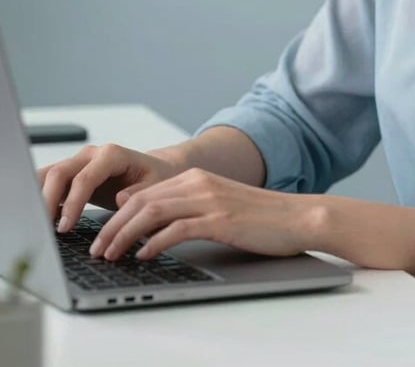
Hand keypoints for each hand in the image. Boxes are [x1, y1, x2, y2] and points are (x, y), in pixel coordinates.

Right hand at [38, 143, 182, 231]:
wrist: (156, 168)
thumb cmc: (156, 177)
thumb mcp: (155, 186)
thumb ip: (139, 193)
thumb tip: (120, 200)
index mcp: (112, 155)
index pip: (84, 178)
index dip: (73, 203)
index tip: (66, 227)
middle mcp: (92, 154)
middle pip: (59, 172)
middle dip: (47, 201)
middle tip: (44, 229)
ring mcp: (80, 161)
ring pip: (49, 174)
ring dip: (38, 197)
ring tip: (36, 224)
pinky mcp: (73, 173)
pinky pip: (50, 181)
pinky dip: (41, 197)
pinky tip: (41, 218)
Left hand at [88, 169, 318, 261]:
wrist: (298, 216)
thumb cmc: (261, 217)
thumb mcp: (217, 205)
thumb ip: (185, 206)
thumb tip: (146, 222)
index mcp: (196, 176)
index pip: (143, 192)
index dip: (116, 215)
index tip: (101, 235)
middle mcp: (199, 182)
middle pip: (141, 200)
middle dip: (112, 226)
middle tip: (96, 248)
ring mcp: (209, 199)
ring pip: (152, 212)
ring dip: (124, 235)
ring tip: (110, 255)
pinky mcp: (219, 219)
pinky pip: (176, 229)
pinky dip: (154, 243)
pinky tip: (143, 256)